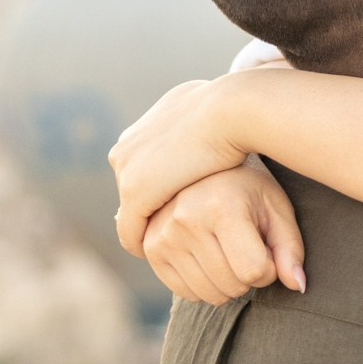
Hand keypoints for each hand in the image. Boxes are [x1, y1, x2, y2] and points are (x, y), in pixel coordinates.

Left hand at [110, 78, 242, 255]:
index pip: (140, 165)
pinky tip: (160, 255)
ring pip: (129, 211)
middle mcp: (127, 147)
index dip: (157, 185)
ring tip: (168, 246)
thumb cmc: (235, 108)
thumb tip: (208, 121)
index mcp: (143, 127)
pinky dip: (142, 244)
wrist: (231, 108)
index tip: (172, 202)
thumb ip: (199, 121)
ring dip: (146, 228)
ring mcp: (128, 170)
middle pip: (131, 188)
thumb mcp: (211, 110)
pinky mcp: (137, 193)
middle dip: (148, 207)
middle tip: (168, 229)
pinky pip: (131, 231)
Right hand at [144, 159, 306, 303]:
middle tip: (247, 246)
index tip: (267, 247)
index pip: (254, 271)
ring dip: (227, 283)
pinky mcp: (151, 249)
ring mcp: (163, 235)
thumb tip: (298, 286)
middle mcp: (186, 220)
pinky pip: (186, 293)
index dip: (270, 267)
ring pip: (210, 295)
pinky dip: (204, 284)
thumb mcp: (276, 208)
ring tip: (228, 249)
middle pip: (232, 286)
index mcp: (221, 206)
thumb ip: (290, 248)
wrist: (203, 166)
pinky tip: (208, 255)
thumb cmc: (247, 189)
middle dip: (249, 276)